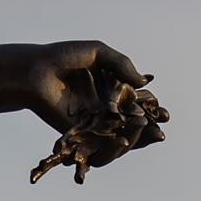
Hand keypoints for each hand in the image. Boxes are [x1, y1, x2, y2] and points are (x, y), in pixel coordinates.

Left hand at [25, 41, 168, 182]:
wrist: (35, 70)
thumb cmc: (63, 57)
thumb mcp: (98, 53)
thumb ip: (121, 64)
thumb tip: (144, 82)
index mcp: (110, 92)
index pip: (136, 105)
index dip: (152, 111)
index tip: (165, 114)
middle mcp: (103, 111)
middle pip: (131, 125)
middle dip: (148, 129)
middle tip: (161, 130)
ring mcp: (91, 124)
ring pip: (118, 138)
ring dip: (135, 140)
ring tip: (148, 135)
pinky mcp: (78, 135)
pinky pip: (98, 146)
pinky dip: (113, 146)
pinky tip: (126, 140)